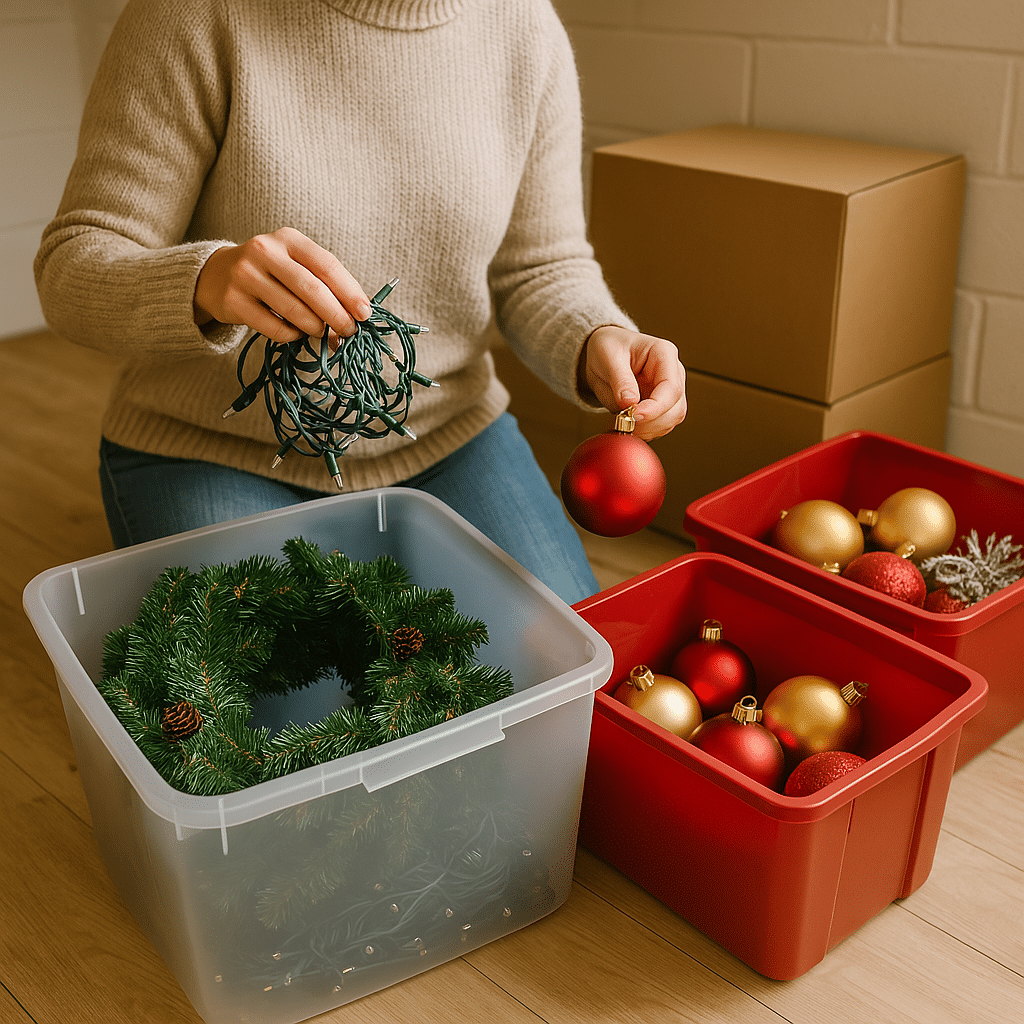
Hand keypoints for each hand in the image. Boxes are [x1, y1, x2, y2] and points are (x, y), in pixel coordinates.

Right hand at [193, 227, 371, 341]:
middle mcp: (265, 251)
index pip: (327, 265)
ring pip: (293, 310)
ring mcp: (246, 275)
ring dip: (315, 328)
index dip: (350, 292)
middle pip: (312, 289)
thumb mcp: (295, 265)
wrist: (217, 275)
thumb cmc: (271, 273)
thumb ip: (324, 285)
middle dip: (336, 315)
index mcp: (288, 239)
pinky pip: (274, 327)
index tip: (365, 314)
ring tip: (322, 333)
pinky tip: (296, 334)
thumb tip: (356, 319)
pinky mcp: (233, 300)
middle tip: (349, 331)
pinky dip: (292, 335)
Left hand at [580, 325, 686, 439]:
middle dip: (650, 422)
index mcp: (664, 354)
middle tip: (624, 422)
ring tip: (622, 423)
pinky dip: (643, 431)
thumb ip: (620, 380)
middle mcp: (672, 373)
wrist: (603, 354)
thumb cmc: (609, 347)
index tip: (633, 416)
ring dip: (647, 429)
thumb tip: (629, 403)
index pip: (671, 388)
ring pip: (670, 420)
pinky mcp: (661, 406)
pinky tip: (626, 425)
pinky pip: (659, 426)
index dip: (655, 408)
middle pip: (676, 408)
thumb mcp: (608, 357)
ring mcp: (668, 391)